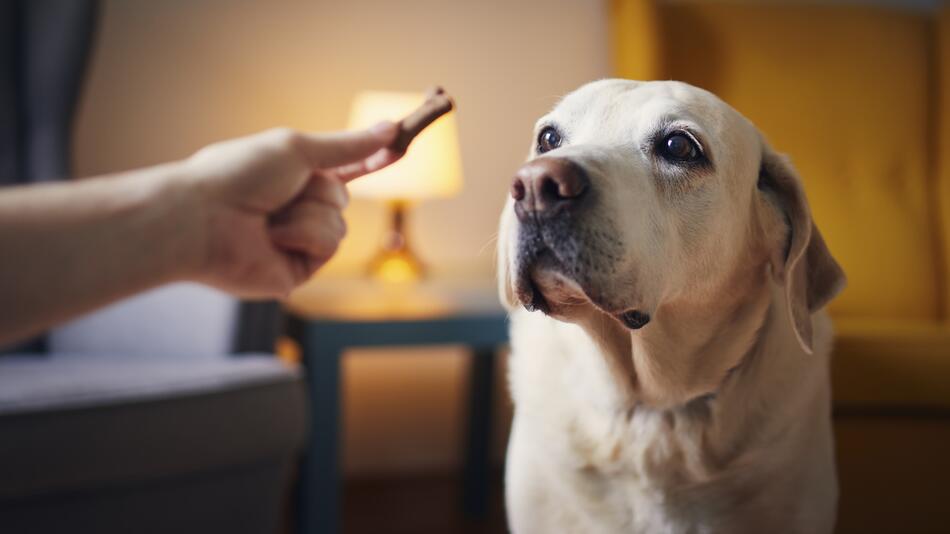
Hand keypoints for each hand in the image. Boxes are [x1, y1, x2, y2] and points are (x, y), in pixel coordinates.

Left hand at [181, 123, 400, 297]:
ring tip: (271, 217)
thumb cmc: (238, 176)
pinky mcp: (297, 270)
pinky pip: (328, 246)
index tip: (400, 146)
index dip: (369, 160)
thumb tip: (391, 128)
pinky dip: (303, 235)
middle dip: (321, 188)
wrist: (203, 218)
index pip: (341, 168)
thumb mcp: (298, 149)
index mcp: (291, 176)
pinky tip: (273, 237)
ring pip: (339, 224)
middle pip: (342, 197)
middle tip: (285, 188)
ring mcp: (297, 241)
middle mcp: (295, 209)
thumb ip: (346, 146)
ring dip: (309, 213)